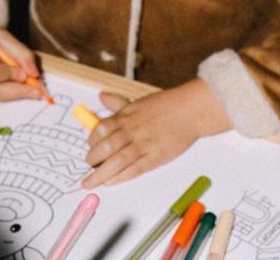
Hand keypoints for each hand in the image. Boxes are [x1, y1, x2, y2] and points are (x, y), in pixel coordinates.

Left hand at [81, 78, 231, 186]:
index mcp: (126, 116)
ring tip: (90, 182)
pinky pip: (134, 169)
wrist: (191, 111)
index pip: (100, 129)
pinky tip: (110, 182)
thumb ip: (118, 103)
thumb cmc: (166, 105)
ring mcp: (144, 144)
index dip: (92, 141)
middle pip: (105, 147)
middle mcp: (132, 130)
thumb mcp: (139, 101)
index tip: (90, 148)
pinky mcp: (156, 157)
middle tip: (88, 165)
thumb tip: (102, 96)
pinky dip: (120, 177)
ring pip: (117, 161)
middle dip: (93, 159)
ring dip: (101, 174)